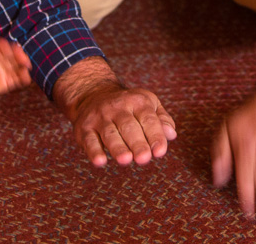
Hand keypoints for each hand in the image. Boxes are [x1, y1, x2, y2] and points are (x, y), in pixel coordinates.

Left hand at [0, 36, 31, 98]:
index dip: (2, 46)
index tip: (6, 48)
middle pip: (9, 53)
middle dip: (17, 53)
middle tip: (22, 57)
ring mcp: (0, 68)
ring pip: (14, 64)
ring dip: (22, 65)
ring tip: (26, 68)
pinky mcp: (3, 81)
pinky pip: (15, 78)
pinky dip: (21, 78)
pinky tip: (26, 79)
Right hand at [53, 57, 175, 166]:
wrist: (93, 93)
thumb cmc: (128, 106)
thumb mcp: (148, 104)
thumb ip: (162, 120)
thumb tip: (171, 134)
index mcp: (138, 101)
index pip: (148, 119)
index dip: (155, 135)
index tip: (160, 152)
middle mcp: (117, 107)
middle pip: (128, 127)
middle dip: (137, 143)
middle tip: (144, 158)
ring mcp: (99, 117)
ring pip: (109, 134)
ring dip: (117, 147)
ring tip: (126, 160)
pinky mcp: (84, 128)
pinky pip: (89, 140)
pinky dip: (94, 151)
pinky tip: (100, 162)